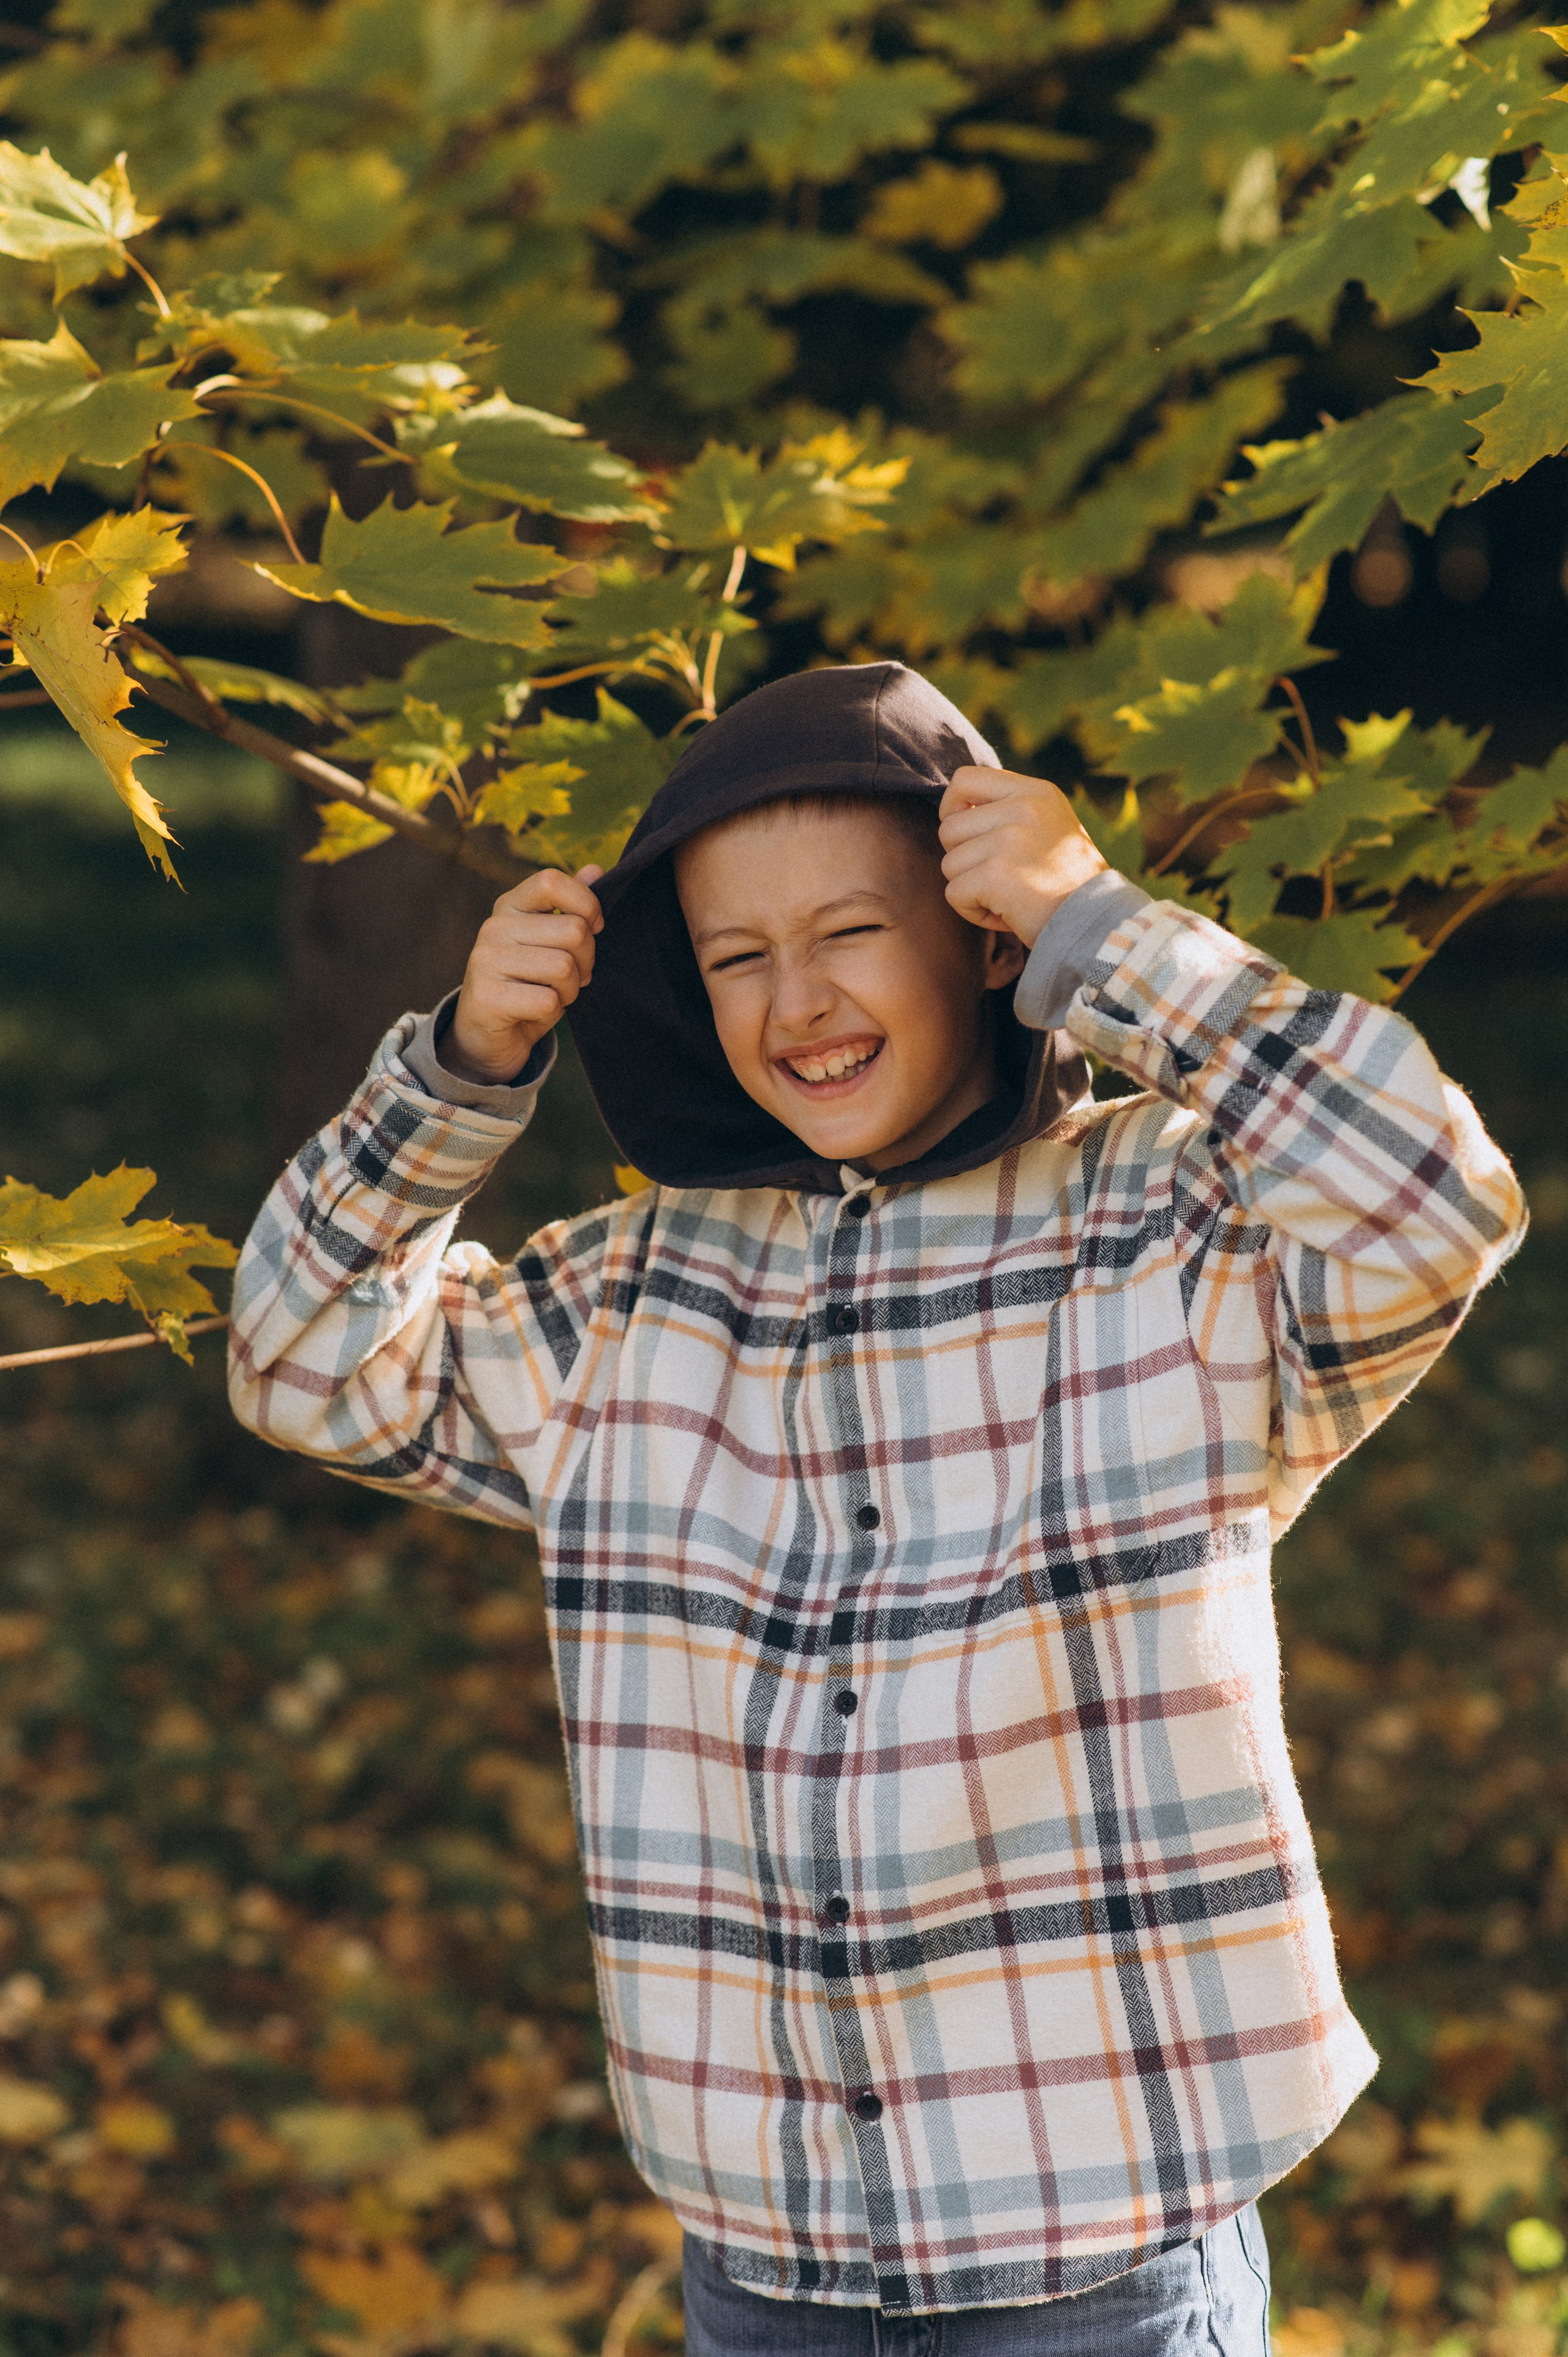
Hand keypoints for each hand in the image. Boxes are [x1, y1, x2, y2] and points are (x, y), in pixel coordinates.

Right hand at [446, 865, 604, 1082]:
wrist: (487, 1036)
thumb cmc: (528, 985)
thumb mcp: (550, 943)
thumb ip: (571, 907)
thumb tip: (597, 869)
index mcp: (510, 906)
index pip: (552, 881)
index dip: (586, 904)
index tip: (594, 928)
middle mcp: (494, 927)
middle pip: (573, 930)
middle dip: (585, 961)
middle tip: (568, 978)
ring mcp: (486, 961)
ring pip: (564, 967)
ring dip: (570, 990)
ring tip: (551, 994)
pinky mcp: (487, 997)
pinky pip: (549, 1001)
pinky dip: (553, 1012)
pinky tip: (535, 1012)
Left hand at [939, 767, 1106, 949]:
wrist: (1097, 923)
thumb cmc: (1069, 883)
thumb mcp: (1050, 826)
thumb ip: (1010, 811)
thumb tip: (957, 809)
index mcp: (1035, 792)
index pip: (965, 779)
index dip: (951, 808)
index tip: (965, 834)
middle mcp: (1023, 808)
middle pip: (949, 829)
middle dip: (964, 861)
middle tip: (999, 880)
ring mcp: (1009, 839)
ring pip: (949, 864)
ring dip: (970, 889)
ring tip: (1007, 898)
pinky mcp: (996, 874)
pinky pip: (954, 894)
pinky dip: (973, 912)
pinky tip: (1005, 915)